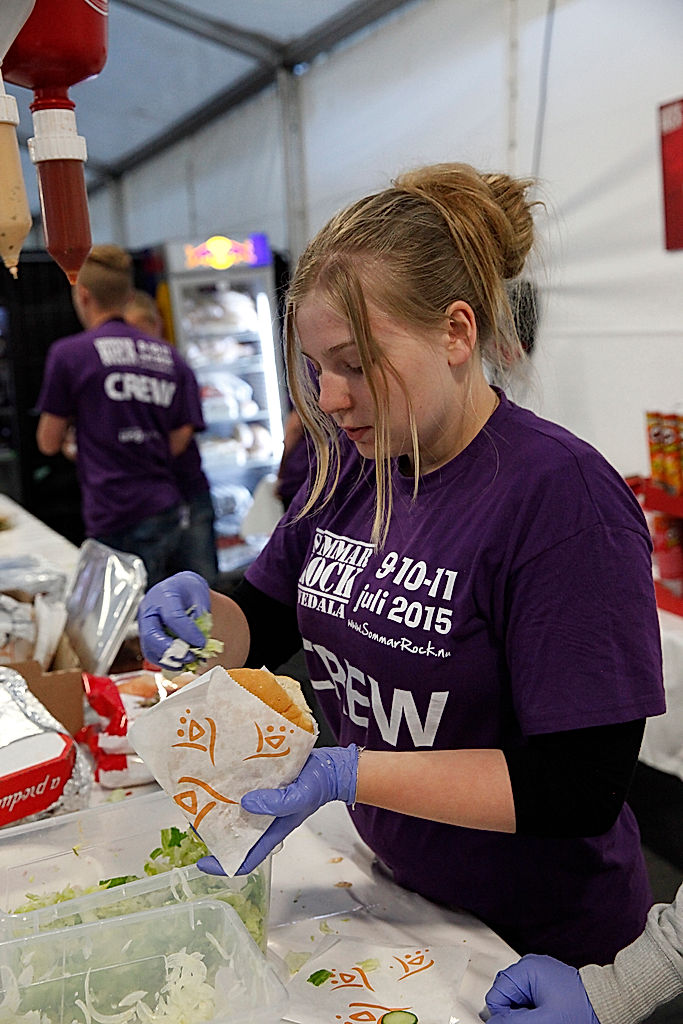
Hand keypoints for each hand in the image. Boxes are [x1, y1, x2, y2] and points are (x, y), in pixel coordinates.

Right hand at [137, 571, 209, 669]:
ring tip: (188, 661)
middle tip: (191, 657)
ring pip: (149, 648)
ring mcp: (144, 623)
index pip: (173, 617)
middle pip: (152, 635)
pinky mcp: (145, 636)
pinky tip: (180, 662)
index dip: (188, 633)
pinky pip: (151, 653)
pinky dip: (165, 662)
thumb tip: (201, 641)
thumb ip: (202, 617)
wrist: (179, 589)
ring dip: (169, 660)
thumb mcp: (201, 596)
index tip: (202, 643)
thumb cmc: (189, 591)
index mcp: (164, 594)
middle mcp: (149, 609)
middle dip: (172, 650)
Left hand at [198, 745, 359, 875]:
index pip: (245, 858)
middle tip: (194, 816)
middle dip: (213, 830)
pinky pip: (241, 788)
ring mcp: (262, 801)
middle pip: (233, 833)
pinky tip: (219, 773)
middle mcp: (262, 818)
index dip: (223, 865)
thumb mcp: (299, 798)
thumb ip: (276, 804)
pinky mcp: (262, 784)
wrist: (331, 766)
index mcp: (271, 831)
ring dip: (218, 805)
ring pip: (234, 810)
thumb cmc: (319, 786)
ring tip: (200, 794)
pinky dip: (229, 784)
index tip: (201, 863)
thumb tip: (246, 803)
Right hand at [484, 954, 600, 1022]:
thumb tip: (491, 1023)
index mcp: (525, 969)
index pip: (497, 996)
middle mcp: (530, 967)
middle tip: (537, 1020)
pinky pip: (529, 1000)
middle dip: (515, 1014)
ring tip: (546, 1018)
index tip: (522, 1023)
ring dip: (525, 1014)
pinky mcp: (547, 984)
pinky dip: (534, 1012)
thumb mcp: (543, 1020)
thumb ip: (512, 1022)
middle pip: (506, 997)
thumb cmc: (581, 1009)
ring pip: (517, 1001)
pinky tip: (549, 1017)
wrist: (608, 1005)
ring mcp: (539, 975)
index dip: (504, 1016)